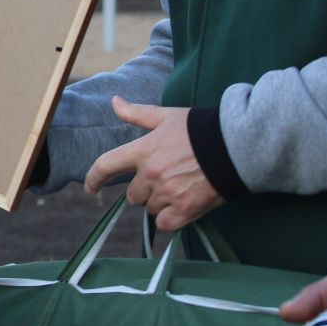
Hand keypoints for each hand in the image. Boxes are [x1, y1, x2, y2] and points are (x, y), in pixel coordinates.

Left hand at [83, 98, 223, 231]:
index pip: (106, 165)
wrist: (236, 146)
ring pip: (151, 209)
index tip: (90, 189)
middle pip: (133, 195)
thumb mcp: (167, 117)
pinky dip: (171, 219)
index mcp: (143, 151)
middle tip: (166, 179)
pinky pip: (165, 224)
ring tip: (181, 188)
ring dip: (160, 203)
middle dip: (145, 190)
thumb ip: (137, 113)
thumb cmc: (200, 129)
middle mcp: (151, 174)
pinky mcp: (185, 210)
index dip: (93, 178)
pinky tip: (183, 207)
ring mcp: (168, 193)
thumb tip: (114, 101)